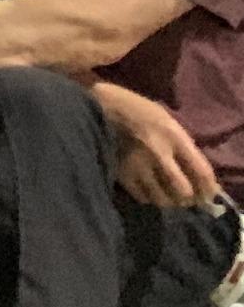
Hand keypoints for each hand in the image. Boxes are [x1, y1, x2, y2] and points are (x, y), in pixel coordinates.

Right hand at [96, 82, 222, 208]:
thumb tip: (198, 174)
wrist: (98, 105)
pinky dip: (149, 197)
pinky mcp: (121, 172)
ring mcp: (138, 164)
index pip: (201, 171)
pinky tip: (149, 190)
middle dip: (189, 198)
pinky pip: (142, 196)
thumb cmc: (136, 109)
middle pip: (183, 191)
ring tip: (168, 196)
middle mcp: (158, 152)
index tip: (207, 194)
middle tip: (187, 198)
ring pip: (162, 198)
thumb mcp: (166, 119)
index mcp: (173, 135)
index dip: (208, 188)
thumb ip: (183, 145)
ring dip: (169, 200)